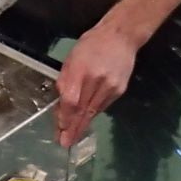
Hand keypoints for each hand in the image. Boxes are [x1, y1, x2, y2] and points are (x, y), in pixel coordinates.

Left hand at [53, 24, 138, 148]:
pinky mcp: (120, 90)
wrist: (120, 36)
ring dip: (83, 125)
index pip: (72, 99)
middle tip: (65, 143)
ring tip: (73, 138)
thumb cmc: (91, 44)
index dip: (65, 116)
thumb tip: (60, 102)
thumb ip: (65, 80)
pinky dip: (93, 114)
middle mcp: (97, 80)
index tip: (59, 129)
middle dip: (73, 128)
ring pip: (94, 111)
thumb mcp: (72, 58)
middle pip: (83, 109)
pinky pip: (103, 106)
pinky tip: (86, 122)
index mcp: (81, 69)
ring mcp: (111, 86)